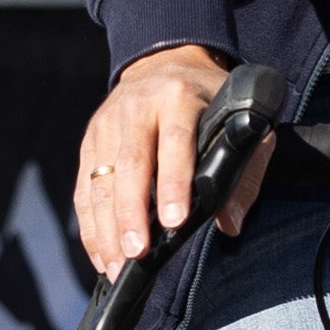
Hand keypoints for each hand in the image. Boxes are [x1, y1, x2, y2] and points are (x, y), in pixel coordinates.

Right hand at [73, 44, 269, 272]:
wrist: (166, 63)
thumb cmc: (213, 101)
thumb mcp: (242, 121)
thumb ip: (244, 170)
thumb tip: (230, 224)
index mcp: (179, 98)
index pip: (175, 143)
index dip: (174, 184)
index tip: (175, 222)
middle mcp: (137, 109)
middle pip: (129, 166)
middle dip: (131, 215)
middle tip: (137, 255)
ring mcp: (107, 125)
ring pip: (100, 181)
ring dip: (106, 228)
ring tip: (117, 266)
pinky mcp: (88, 142)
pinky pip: (85, 189)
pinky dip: (91, 225)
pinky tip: (102, 254)